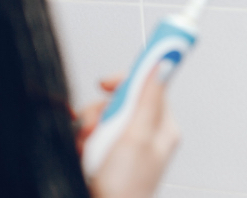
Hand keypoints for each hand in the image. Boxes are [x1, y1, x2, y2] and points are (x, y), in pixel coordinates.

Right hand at [85, 69, 180, 197]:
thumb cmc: (127, 189)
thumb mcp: (137, 136)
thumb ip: (148, 98)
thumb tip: (165, 62)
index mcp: (162, 127)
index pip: (149, 87)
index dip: (127, 81)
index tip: (106, 83)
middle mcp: (147, 135)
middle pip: (121, 102)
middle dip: (100, 111)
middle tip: (94, 125)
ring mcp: (127, 147)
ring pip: (104, 119)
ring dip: (89, 129)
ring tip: (86, 146)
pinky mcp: (108, 158)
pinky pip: (93, 137)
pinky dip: (83, 143)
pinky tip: (82, 154)